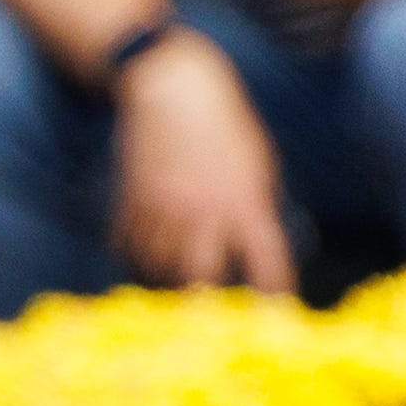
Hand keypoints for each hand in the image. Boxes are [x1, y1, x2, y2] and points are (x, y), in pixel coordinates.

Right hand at [113, 34, 296, 292]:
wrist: (174, 91)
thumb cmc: (225, 127)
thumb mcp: (257, 166)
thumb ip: (254, 208)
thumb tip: (253, 246)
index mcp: (244, 202)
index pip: (267, 261)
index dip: (274, 292)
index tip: (276, 314)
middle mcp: (202, 212)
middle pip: (199, 278)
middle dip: (204, 300)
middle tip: (208, 313)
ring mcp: (161, 210)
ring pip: (157, 267)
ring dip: (167, 277)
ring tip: (175, 279)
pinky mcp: (131, 203)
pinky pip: (128, 247)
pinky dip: (136, 256)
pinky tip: (145, 255)